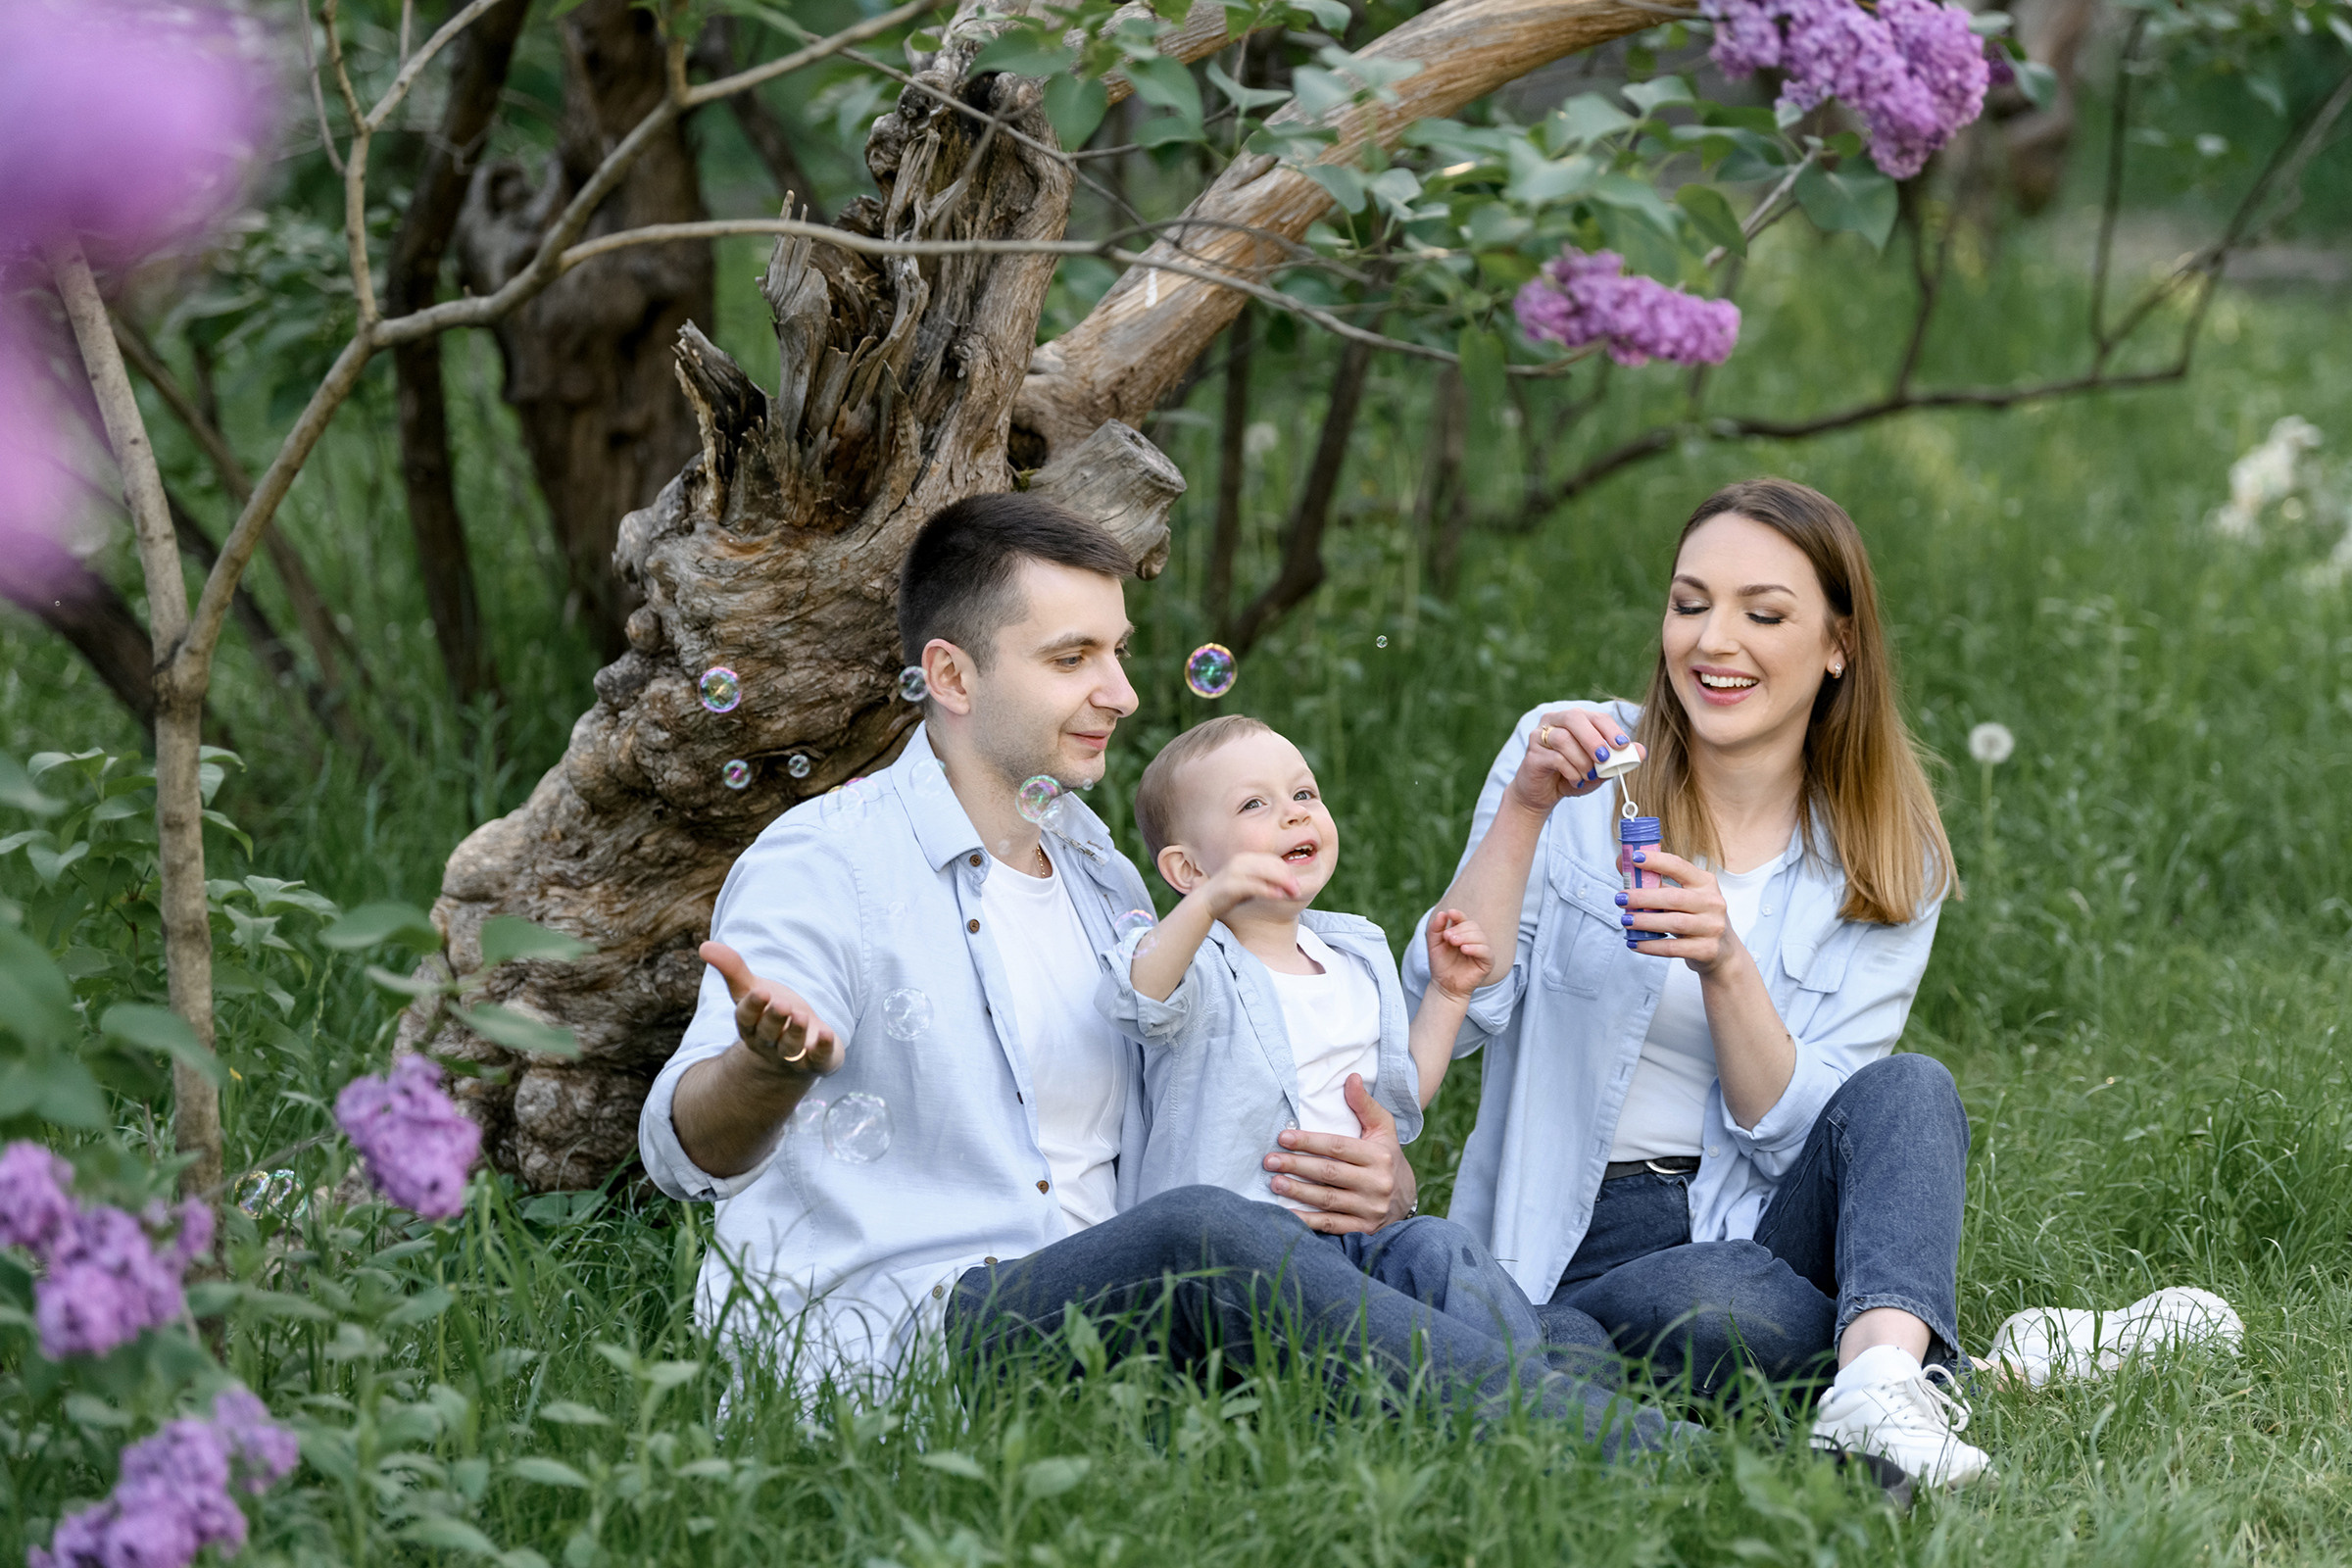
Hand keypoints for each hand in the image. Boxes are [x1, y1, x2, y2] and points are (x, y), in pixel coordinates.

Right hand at [700, 941, 843, 1077]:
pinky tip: (828, 1033)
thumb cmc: (771, 1015)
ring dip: (795, 1033)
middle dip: (774, 1019)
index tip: (760, 992)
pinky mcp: (817, 1061)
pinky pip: (819, 1058)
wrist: (796, 1050)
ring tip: (801, 1016)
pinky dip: (823, 1048)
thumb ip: (733, 970)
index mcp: (751, 1026)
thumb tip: (704, 946)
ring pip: (790, 1047)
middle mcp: (769, 1043)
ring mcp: (793, 1056)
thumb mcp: (753, 991)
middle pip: (767, 1034)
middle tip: (782, 1004)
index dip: (753, 1006)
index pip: (746, 1018)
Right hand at [1199, 850, 1302, 917]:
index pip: (1273, 861)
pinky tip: (1279, 896)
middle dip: (1288, 877)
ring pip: (1265, 872)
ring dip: (1282, 883)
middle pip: (1272, 865)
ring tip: (1293, 893)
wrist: (1205, 902)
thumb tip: (1287, 884)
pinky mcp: (1230, 885)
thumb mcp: (1250, 884)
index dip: (1288, 872)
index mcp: (1246, 858)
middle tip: (1298, 891)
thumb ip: (1265, 880)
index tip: (1297, 886)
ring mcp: (1235, 872)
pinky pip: (1254, 885)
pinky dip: (1268, 890)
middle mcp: (1241, 861)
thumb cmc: (1230, 894)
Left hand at [1265, 1074, 1417, 1233]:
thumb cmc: (1386, 1156)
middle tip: (1269, 1161)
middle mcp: (1376, 1183)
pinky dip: (1308, 1221)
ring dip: (1298, 1192)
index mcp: (1378, 1156)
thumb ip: (1364, 1104)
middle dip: (1296, 1166)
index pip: (1338, 1147)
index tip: (1283, 1137)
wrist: (1406, 1199)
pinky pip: (1331, 1225)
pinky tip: (1287, 1214)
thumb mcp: (1383, 1128)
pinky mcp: (1363, 1229)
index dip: (1309, 1142)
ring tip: (1274, 1183)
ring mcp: (1369, 1208)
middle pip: (1329, 1173)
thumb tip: (1350, 1077)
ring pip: (1328, 1200)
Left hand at [1424, 908, 1493, 997]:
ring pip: (1480, 936)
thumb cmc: (1440, 964)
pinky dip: (1475, 948)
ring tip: (1453, 942)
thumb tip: (1443, 913)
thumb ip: (1436, 928)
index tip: (1451, 913)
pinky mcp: (1488, 962)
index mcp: (1463, 933)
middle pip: (1473, 926)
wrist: (1444, 985)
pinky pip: (1486, 951)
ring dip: (1466, 937)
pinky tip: (1464, 949)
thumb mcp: (1434, 944)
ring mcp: (1482, 950)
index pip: (1464, 919)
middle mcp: (1475, 939)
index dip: (1458, 915)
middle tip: (1447, 937)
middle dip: (1459, 929)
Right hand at [1508, 709, 1642, 817]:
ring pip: (1563, 738)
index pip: (1595, 716)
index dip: (1610, 729)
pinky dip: (1571, 771)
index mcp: (1574, 719)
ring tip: (1589, 776)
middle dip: (1593, 739)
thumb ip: (1619, 759)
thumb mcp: (1600, 769)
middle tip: (1605, 758)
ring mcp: (1540, 736)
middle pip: (1574, 718)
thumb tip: (1642, 751)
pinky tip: (1576, 781)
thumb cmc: (1572, 775)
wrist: (1542, 795)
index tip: (1623, 745)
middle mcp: (1554, 721)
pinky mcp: (1532, 755)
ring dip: (1582, 760)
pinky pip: (1554, 758)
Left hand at [1617, 848, 1735, 974]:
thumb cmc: (1694, 917)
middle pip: (1673, 897)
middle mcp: (1713, 902)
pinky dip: (1651, 946)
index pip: (1679, 866)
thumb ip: (1654, 881)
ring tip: (1625, 920)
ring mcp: (1712, 927)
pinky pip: (1673, 948)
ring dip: (1645, 922)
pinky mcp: (1707, 949)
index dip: (1656, 861)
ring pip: (1674, 923)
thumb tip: (1622, 862)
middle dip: (1643, 897)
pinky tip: (1635, 943)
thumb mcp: (1681, 895)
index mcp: (1705, 883)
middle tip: (1620, 899)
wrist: (1722, 951)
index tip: (1634, 858)